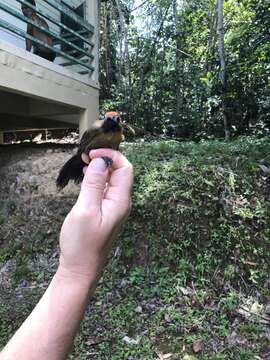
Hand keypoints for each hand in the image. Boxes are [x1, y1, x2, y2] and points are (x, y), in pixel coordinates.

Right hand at [58, 149, 132, 279]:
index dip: (111, 156)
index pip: (125, 168)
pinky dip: (97, 180)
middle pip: (121, 172)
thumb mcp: (85, 210)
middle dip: (105, 160)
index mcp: (120, 201)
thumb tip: (101, 162)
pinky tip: (86, 178)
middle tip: (85, 157)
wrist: (81, 269)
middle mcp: (121, 203)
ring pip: (113, 181)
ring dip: (101, 169)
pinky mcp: (106, 213)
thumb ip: (94, 184)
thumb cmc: (82, 244)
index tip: (92, 154)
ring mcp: (114, 208)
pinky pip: (106, 190)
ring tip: (84, 164)